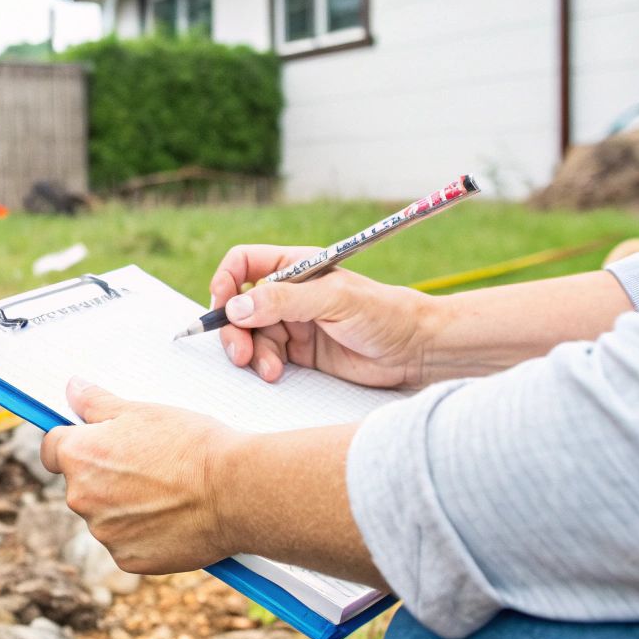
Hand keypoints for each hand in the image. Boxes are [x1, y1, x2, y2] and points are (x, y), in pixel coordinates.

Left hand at [39, 378, 245, 573]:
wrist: (233, 489)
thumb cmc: (190, 444)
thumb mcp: (141, 411)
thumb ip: (97, 404)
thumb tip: (72, 390)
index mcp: (78, 456)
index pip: (51, 449)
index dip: (73, 442)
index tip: (94, 442)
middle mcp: (81, 498)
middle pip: (81, 484)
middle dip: (105, 476)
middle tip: (148, 464)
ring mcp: (104, 533)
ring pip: (106, 516)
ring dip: (125, 506)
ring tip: (166, 491)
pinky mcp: (128, 560)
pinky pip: (127, 543)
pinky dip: (144, 533)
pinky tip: (172, 517)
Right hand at [210, 245, 436, 388]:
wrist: (415, 350)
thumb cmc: (383, 313)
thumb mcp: (333, 299)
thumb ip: (284, 300)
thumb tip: (235, 307)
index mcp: (295, 267)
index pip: (244, 264)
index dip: (226, 281)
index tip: (223, 306)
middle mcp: (288, 294)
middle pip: (238, 305)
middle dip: (233, 328)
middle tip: (239, 352)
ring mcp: (292, 324)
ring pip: (249, 335)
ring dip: (250, 352)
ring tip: (268, 369)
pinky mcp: (298, 353)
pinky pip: (265, 356)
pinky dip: (263, 365)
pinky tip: (276, 374)